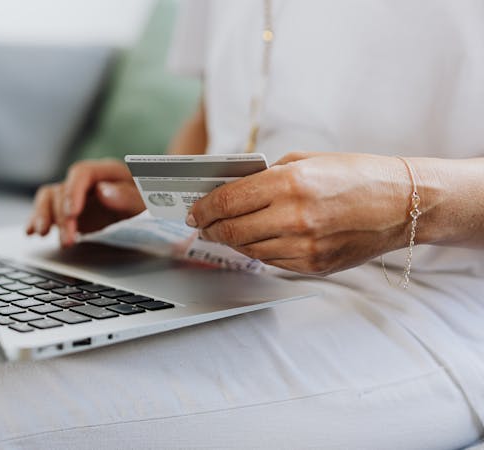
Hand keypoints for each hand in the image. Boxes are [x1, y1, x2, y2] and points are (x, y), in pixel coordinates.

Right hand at [26, 159, 145, 246]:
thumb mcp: (147, 201)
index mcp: (106, 171)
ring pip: (49, 198)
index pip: (82, 173)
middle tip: (68, 240)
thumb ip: (128, 196)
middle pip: (63, 190)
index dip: (73, 191)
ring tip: (41, 234)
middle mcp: (86, 181)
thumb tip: (103, 191)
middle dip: (62, 216)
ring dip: (43, 216)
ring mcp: (74, 195)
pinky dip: (36, 220)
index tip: (72, 213)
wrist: (149, 209)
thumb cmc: (149, 202)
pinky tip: (31, 232)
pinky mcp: (67, 210)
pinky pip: (46, 210)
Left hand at [187, 152, 416, 274]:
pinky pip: (271, 261)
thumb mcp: (306, 161)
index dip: (203, 208)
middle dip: (209, 228)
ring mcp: (305, 246)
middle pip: (231, 230)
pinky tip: (255, 240)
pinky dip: (257, 250)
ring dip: (231, 241)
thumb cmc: (355, 175)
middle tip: (201, 225)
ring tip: (224, 231)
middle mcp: (295, 218)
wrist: (403, 203)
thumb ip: (266, 176)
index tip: (194, 210)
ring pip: (248, 249)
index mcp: (290, 183)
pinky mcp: (314, 266)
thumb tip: (229, 190)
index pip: (228, 201)